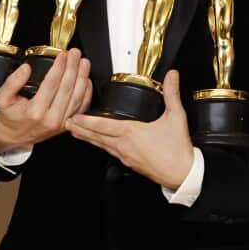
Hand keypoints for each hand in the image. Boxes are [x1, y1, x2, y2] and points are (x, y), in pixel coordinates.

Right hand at [0, 49, 91, 153]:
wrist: (15, 136)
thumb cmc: (10, 116)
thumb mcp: (2, 98)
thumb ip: (12, 82)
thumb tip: (25, 68)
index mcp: (35, 112)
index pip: (51, 84)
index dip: (59, 67)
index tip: (62, 55)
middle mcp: (51, 119)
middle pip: (67, 89)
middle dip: (73, 68)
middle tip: (75, 53)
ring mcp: (61, 123)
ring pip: (77, 97)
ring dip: (82, 77)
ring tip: (83, 62)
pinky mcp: (67, 124)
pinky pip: (81, 107)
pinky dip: (87, 92)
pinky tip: (86, 79)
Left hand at [67, 70, 194, 189]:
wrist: (183, 174)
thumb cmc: (178, 150)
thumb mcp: (176, 117)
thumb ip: (172, 93)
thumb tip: (172, 75)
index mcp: (131, 133)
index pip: (103, 125)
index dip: (86, 121)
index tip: (73, 117)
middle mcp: (124, 146)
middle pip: (96, 136)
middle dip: (80, 129)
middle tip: (66, 124)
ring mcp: (125, 157)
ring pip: (101, 145)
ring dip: (87, 138)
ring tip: (75, 132)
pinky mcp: (129, 164)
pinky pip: (110, 152)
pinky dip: (100, 145)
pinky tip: (99, 144)